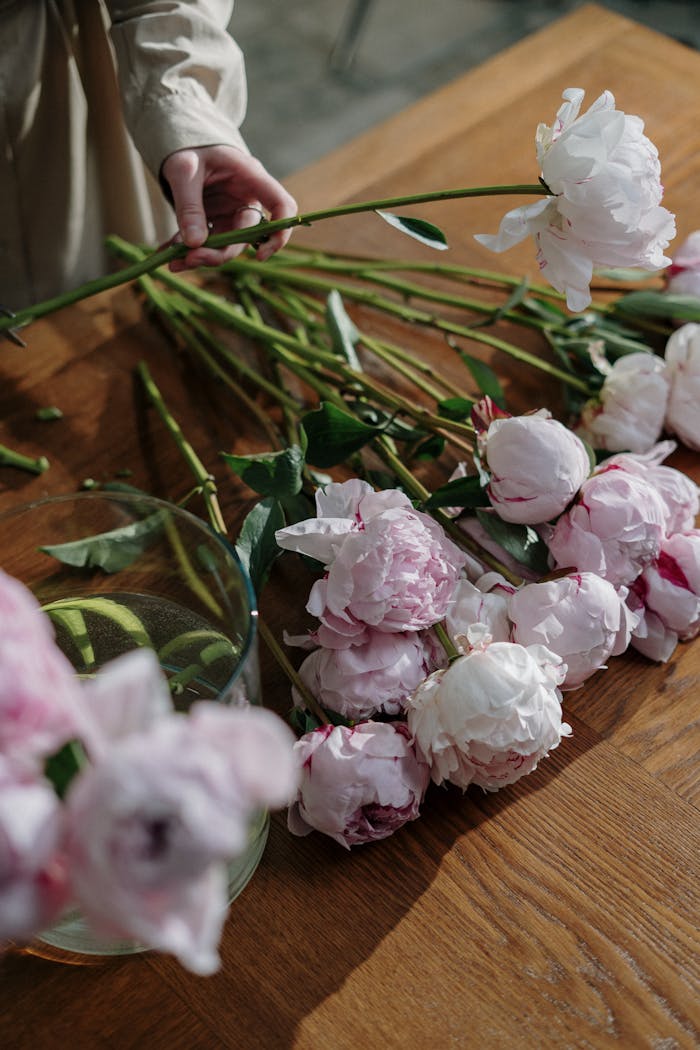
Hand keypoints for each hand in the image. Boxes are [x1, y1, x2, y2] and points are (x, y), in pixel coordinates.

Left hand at [160, 145, 297, 271]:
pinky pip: (205, 241)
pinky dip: (185, 249)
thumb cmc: (188, 147)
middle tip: (189, 259)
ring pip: (224, 245)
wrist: (179, 144)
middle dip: (219, 253)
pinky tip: (166, 254)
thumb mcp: (184, 171)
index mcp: (251, 178)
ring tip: (171, 262)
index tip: (260, 256)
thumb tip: (194, 244)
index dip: (279, 233)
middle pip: (245, 237)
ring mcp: (231, 213)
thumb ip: (189, 206)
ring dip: (199, 256)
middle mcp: (246, 199)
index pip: (281, 206)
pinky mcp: (215, 220)